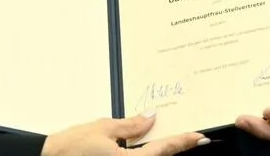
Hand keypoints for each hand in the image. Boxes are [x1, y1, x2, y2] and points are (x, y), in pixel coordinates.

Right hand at [41, 112, 207, 155]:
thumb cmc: (71, 147)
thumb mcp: (103, 128)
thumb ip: (130, 125)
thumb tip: (149, 118)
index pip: (164, 150)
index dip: (183, 141)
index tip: (198, 137)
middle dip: (175, 148)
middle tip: (192, 138)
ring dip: (160, 151)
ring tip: (174, 140)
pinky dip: (146, 154)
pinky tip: (149, 145)